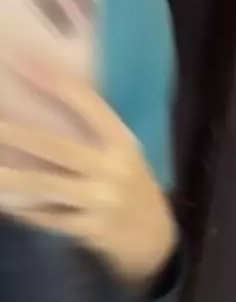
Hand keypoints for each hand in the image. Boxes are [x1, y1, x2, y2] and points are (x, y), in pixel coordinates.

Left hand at [0, 61, 176, 284]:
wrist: (155, 240)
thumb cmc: (131, 189)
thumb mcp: (123, 157)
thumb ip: (95, 136)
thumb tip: (47, 104)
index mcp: (122, 144)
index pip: (89, 105)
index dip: (57, 82)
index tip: (25, 61)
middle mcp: (113, 169)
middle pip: (57, 147)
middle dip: (18, 135)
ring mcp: (102, 202)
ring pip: (46, 186)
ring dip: (11, 178)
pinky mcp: (91, 230)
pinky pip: (49, 218)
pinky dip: (25, 210)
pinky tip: (5, 202)